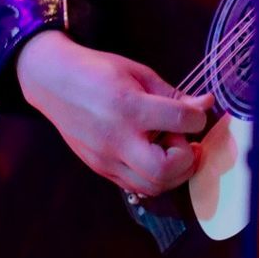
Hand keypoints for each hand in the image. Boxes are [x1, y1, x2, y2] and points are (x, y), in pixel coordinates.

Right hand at [16, 30, 211, 197]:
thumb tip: (205, 104)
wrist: (53, 82)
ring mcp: (106, 158)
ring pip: (152, 186)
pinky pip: (136, 185)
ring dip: (174, 173)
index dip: (199, 119)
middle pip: (165, 170)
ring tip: (175, 150)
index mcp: (129, 106)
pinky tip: (156, 155)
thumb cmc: (97, 71)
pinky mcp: (100, 169)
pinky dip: (155, 177)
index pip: (180, 122)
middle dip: (187, 159)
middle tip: (187, 141)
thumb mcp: (138, 73)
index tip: (197, 113)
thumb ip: (173, 94)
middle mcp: (116, 138)